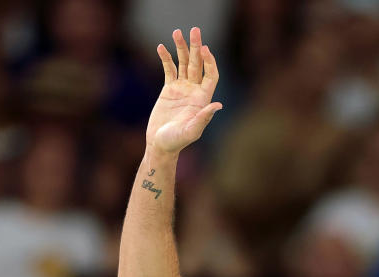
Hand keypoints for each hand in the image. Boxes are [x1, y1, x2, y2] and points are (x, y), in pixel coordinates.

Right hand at [146, 27, 222, 154]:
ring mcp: (182, 88)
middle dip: (196, 47)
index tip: (204, 49)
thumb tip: (218, 105)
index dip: (209, 62)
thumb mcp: (191, 131)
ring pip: (184, 63)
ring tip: (176, 32)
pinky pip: (169, 69)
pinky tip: (161, 47)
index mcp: (203, 99)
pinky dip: (166, 58)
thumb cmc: (177, 141)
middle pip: (198, 64)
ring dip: (181, 48)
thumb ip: (203, 118)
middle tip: (194, 30)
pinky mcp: (169, 89)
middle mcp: (194, 91)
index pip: (211, 74)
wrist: (160, 144)